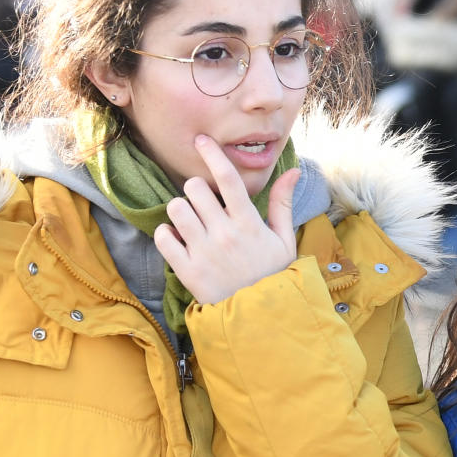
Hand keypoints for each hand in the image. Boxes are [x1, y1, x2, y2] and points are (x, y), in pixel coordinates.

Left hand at [153, 135, 300, 304]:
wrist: (261, 316)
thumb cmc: (273, 273)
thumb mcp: (284, 238)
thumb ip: (282, 202)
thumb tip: (293, 170)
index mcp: (248, 223)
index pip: (227, 178)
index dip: (213, 154)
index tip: (201, 140)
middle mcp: (224, 234)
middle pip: (195, 189)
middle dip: (196, 190)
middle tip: (203, 202)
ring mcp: (203, 252)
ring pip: (176, 209)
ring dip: (181, 209)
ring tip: (191, 221)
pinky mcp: (186, 270)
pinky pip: (163, 237)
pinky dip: (166, 234)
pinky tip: (178, 238)